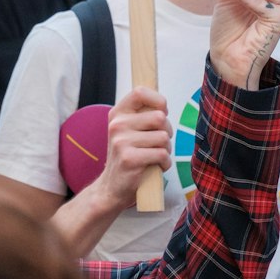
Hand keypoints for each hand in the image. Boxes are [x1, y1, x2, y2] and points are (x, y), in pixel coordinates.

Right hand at [93, 86, 171, 214]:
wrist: (112, 187)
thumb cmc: (128, 156)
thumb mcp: (129, 131)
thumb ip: (142, 116)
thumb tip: (163, 107)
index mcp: (117, 114)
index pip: (140, 92)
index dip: (158, 101)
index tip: (161, 113)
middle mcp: (117, 124)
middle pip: (159, 117)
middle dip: (167, 132)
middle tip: (159, 143)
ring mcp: (121, 141)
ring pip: (163, 138)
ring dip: (166, 150)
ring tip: (155, 156)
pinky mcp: (129, 158)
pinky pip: (161, 154)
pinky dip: (164, 163)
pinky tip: (155, 167)